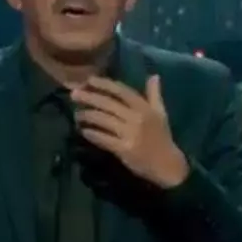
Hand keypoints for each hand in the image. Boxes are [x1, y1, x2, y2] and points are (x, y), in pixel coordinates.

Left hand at [71, 75, 188, 188]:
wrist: (167, 165)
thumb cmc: (162, 137)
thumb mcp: (161, 113)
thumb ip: (154, 94)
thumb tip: (154, 76)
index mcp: (145, 107)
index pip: (121, 91)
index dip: (104, 84)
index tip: (88, 80)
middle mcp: (137, 118)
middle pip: (108, 103)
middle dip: (89, 97)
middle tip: (73, 94)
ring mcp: (130, 134)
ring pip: (103, 120)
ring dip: (87, 115)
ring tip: (76, 115)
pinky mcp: (124, 149)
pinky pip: (103, 138)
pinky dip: (91, 134)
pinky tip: (83, 131)